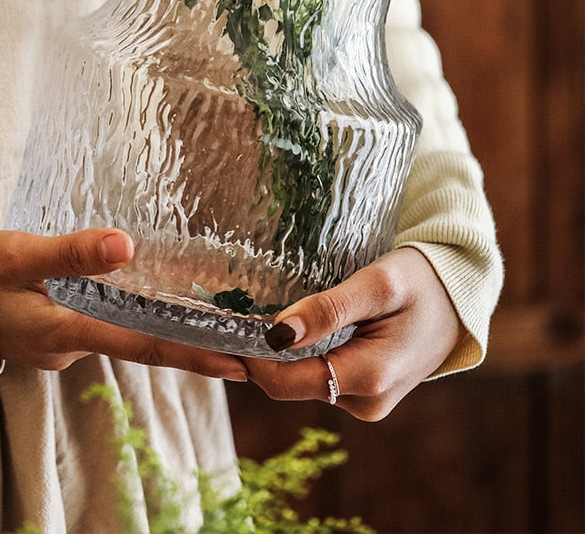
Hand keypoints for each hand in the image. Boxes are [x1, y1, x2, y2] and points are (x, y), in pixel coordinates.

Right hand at [0, 227, 246, 380]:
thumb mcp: (18, 254)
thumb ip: (70, 253)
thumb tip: (124, 245)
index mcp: (67, 329)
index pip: (143, 345)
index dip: (192, 354)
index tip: (236, 364)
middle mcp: (67, 346)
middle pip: (138, 343)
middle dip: (184, 343)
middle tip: (232, 341)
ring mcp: (55, 344)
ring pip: (115, 333)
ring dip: (152, 327)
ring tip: (196, 315)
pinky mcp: (44, 333)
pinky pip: (93, 326)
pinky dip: (120, 317)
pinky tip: (132, 300)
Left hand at [242, 248, 465, 419]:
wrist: (461, 300)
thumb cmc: (423, 282)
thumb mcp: (378, 284)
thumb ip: (329, 309)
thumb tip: (278, 334)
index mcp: (369, 378)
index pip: (284, 381)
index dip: (248, 356)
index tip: (222, 323)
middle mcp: (365, 402)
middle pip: (287, 384)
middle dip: (256, 353)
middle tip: (227, 313)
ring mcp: (365, 401)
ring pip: (300, 380)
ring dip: (278, 353)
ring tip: (254, 311)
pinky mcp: (363, 392)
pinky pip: (317, 376)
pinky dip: (300, 353)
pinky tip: (291, 324)